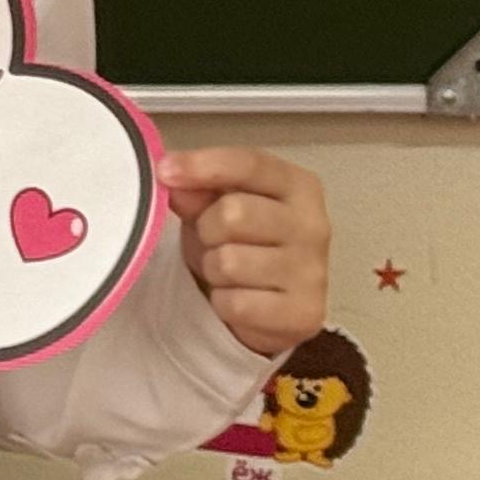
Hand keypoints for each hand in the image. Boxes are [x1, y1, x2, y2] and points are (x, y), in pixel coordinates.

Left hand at [163, 146, 329, 356]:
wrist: (264, 304)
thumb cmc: (238, 241)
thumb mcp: (213, 204)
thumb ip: (196, 187)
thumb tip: (170, 175)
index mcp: (299, 187)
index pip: (250, 164)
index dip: (202, 165)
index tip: (164, 172)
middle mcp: (315, 226)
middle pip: (234, 213)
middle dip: (206, 228)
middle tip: (211, 239)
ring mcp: (313, 273)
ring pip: (229, 262)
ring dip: (213, 268)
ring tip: (226, 271)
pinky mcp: (304, 315)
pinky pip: (235, 304)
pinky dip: (223, 303)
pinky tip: (240, 298)